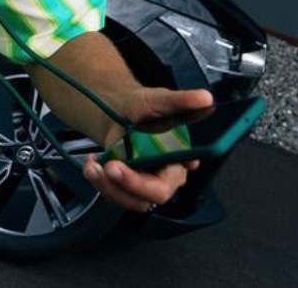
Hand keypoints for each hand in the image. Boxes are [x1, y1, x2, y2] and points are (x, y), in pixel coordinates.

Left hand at [81, 85, 213, 212]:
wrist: (119, 110)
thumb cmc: (145, 107)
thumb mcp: (160, 100)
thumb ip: (181, 101)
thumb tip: (205, 98)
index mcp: (179, 160)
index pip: (176, 177)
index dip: (162, 180)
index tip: (142, 171)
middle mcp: (163, 177)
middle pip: (153, 194)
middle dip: (131, 184)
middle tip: (112, 167)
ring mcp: (142, 184)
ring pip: (131, 200)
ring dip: (109, 186)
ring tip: (92, 167)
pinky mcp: (124, 186)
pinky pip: (114, 194)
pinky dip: (100, 182)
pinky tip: (91, 165)